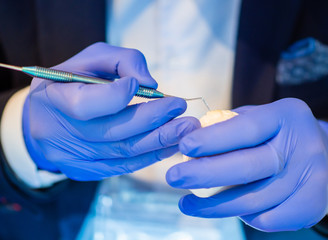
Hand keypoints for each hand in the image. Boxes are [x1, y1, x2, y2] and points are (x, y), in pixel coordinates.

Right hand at [23, 42, 199, 180]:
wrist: (45, 119)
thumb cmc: (72, 83)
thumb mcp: (90, 59)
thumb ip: (121, 60)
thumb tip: (150, 84)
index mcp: (54, 99)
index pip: (85, 104)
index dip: (114, 97)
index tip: (141, 86)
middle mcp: (60, 133)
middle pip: (113, 132)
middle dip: (153, 119)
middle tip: (181, 108)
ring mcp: (72, 158)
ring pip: (123, 152)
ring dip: (159, 140)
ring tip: (185, 128)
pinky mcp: (85, 171)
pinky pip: (123, 166)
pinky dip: (150, 155)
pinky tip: (170, 145)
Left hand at [166, 98, 327, 230]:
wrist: (320, 156)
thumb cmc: (274, 135)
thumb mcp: (256, 119)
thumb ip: (227, 127)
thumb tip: (187, 141)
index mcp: (286, 116)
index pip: (245, 129)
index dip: (213, 140)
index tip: (184, 147)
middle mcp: (304, 145)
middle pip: (248, 167)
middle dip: (204, 174)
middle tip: (173, 177)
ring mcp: (312, 177)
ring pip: (253, 200)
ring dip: (214, 206)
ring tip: (186, 204)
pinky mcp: (313, 205)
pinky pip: (267, 219)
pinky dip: (241, 216)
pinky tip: (224, 209)